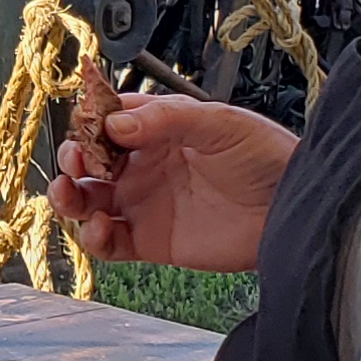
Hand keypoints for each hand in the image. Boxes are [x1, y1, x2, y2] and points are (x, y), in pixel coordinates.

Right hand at [46, 77, 293, 271]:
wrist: (292, 208)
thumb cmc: (266, 157)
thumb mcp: (219, 123)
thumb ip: (167, 119)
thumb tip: (116, 122)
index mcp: (157, 128)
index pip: (107, 119)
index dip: (89, 121)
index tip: (86, 125)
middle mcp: (144, 164)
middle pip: (87, 160)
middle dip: (73, 158)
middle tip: (78, 160)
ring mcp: (143, 202)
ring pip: (87, 201)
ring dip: (68, 197)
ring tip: (69, 194)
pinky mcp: (149, 240)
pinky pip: (108, 241)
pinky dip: (92, 237)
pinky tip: (99, 227)